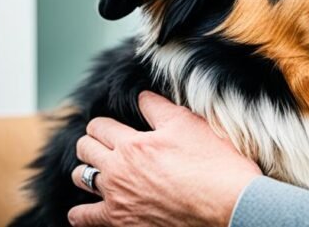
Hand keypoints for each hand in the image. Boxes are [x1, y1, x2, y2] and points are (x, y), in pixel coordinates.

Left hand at [68, 91, 261, 225]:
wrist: (228, 205)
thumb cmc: (213, 163)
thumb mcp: (189, 124)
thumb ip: (158, 107)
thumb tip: (140, 95)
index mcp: (133, 144)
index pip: (99, 126)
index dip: (104, 123)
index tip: (113, 126)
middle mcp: (117, 171)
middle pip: (85, 149)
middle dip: (92, 142)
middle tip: (106, 144)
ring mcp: (116, 199)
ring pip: (81, 179)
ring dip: (86, 171)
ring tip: (100, 170)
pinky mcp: (121, 223)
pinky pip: (83, 218)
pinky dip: (81, 212)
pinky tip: (87, 208)